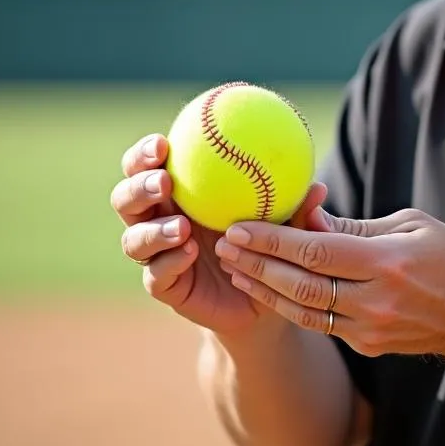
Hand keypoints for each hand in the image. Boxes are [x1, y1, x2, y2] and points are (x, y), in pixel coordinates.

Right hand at [110, 132, 331, 339]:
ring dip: (152, 229)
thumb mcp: (281, 225)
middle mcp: (159, 220)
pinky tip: (190, 253)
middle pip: (126, 198)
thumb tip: (318, 188)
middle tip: (163, 181)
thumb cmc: (267, 247)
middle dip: (137, 185)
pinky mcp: (165, 286)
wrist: (260, 302)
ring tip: (180, 227)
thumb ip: (293, 207)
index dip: (145, 152)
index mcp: (180, 193)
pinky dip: (169, 262)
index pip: (148, 165)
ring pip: (133, 239)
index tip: (163, 143)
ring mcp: (158, 255)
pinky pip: (155, 274)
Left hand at [215, 208, 444, 362]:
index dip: (273, 239)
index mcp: (388, 262)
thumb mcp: (412, 224)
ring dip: (264, 289)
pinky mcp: (367, 345)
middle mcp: (376, 300)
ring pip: (303, 310)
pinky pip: (319, 324)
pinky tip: (265, 290)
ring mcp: (371, 328)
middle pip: (301, 284)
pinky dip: (288, 306)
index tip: (239, 226)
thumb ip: (355, 226)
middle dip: (257, 264)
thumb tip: (307, 216)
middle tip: (223, 245)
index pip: (317, 250)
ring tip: (234, 269)